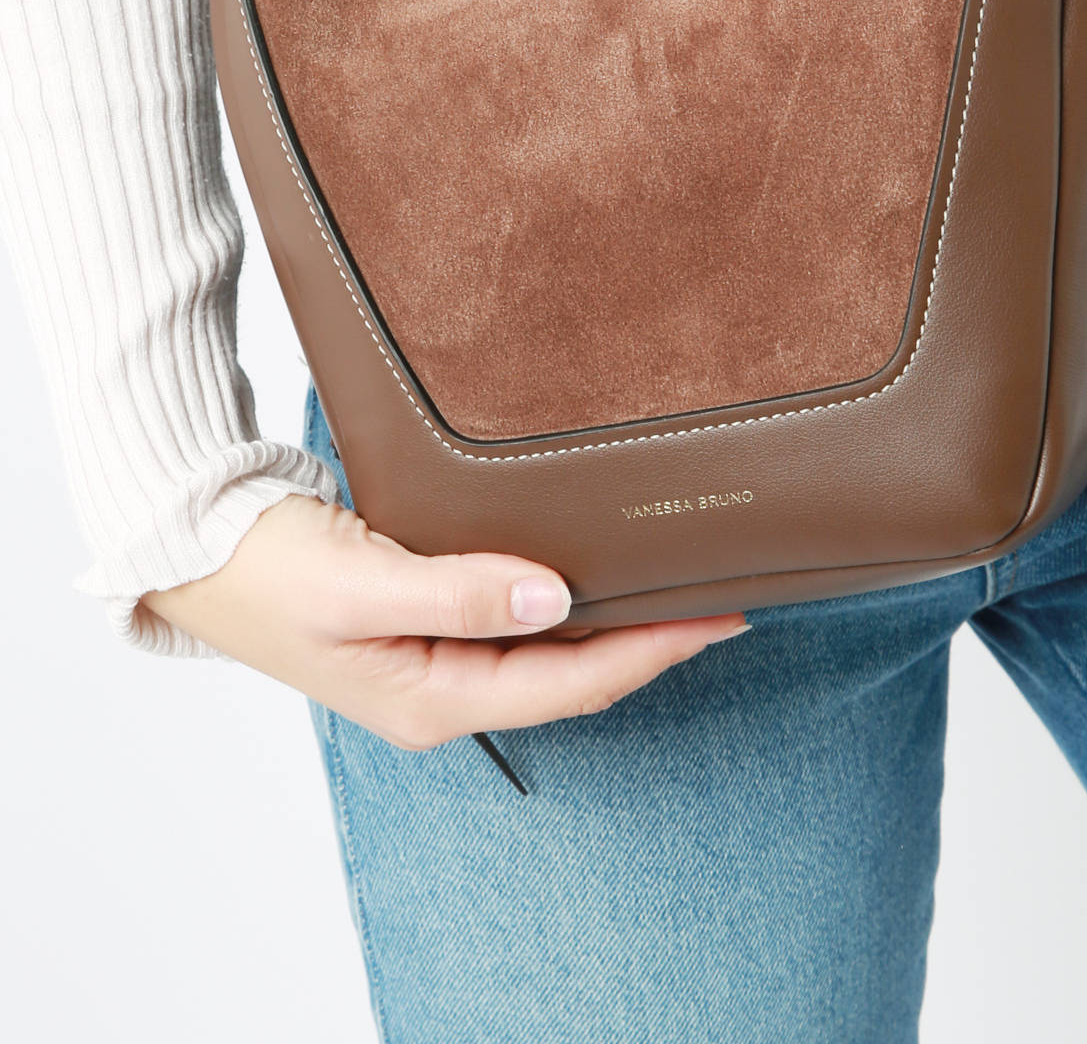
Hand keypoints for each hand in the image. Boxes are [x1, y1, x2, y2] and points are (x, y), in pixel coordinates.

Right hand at [141, 495, 748, 749]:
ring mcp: (437, 663)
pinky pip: (521, 625)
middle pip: (575, 674)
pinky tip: (600, 572)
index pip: (572, 682)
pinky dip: (570, 601)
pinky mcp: (429, 627)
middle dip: (653, 640)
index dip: (653, 649)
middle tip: (725, 594)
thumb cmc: (265, 571)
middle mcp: (443, 692)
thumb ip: (459, 592)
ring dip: (616, 621)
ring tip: (680, 581)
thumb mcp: (359, 585)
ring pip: (553, 652)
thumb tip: (557, 595)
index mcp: (430, 699)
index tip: (719, 613)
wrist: (199, 548)